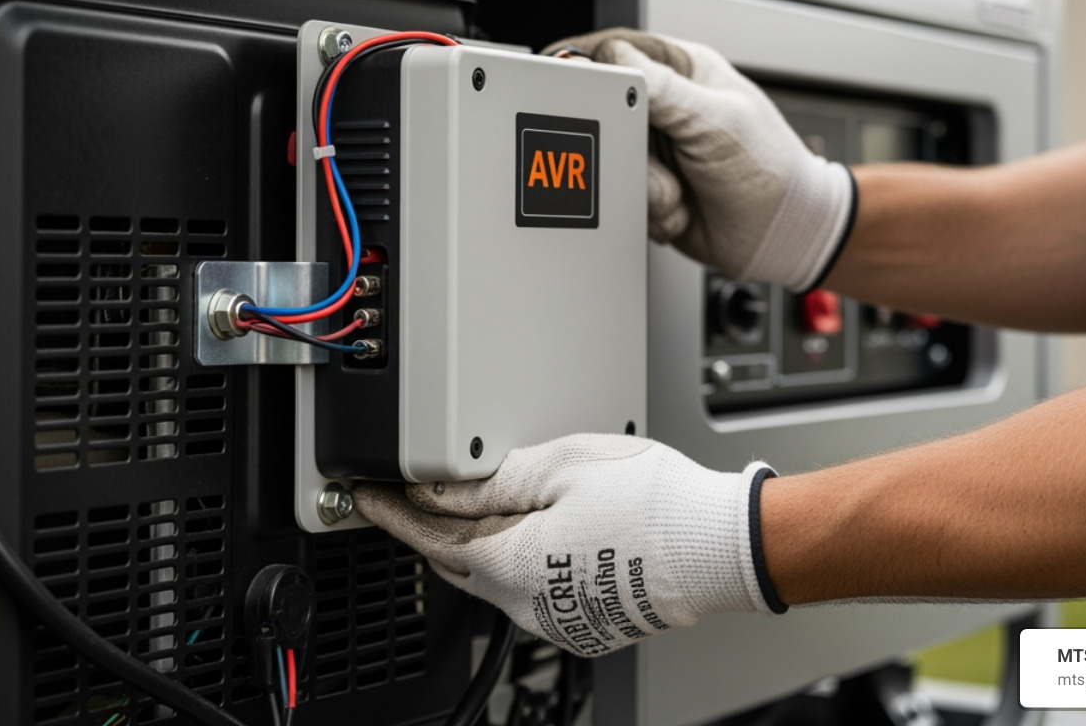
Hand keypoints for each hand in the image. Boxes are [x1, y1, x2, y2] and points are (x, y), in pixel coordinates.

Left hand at [353, 434, 785, 657]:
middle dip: (424, 528)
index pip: (428, 535)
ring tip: (460, 507)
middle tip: (399, 497)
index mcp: (510, 564)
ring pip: (491, 577)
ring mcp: (557, 618)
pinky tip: (522, 534)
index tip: (366, 495)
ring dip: (470, 544)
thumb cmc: (654, 502)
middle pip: (454, 561)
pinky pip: (527, 590)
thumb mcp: (561, 466)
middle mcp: (525, 604)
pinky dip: (511, 561)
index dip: (392, 511)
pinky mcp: (584, 621)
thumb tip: (439, 486)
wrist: (719, 546)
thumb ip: (490, 480)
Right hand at [551, 29, 854, 289]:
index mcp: (684, 71)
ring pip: (611, 159)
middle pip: (605, 112)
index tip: (572, 88)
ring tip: (677, 193)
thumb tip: (613, 57)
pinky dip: (647, 210)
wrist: (780, 237)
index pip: (617, 52)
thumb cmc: (770, 170)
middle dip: (626, 149)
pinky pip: (620, 194)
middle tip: (650, 162)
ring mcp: (656, 148)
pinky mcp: (649, 186)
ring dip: (643, 186)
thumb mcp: (716, 121)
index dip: (589, 67)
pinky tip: (678, 209)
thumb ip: (662, 89)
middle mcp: (666, 106)